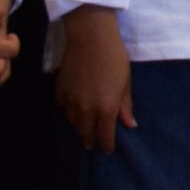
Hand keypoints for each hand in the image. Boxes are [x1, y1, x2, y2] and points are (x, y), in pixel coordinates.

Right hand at [56, 5, 133, 154]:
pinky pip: (62, 110)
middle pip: (86, 133)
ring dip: (79, 128)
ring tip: (83, 130)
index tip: (107, 151)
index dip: (106, 145)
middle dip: (90, 140)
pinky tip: (71, 113)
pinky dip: (67, 114)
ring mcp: (70, 102)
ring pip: (73, 124)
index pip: (105, 136)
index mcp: (106, 108)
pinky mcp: (59, 93)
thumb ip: (125, 106)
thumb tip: (130, 125)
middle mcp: (86, 110)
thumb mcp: (126, 82)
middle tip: (92, 144)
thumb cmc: (115, 58)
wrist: (91, 39)